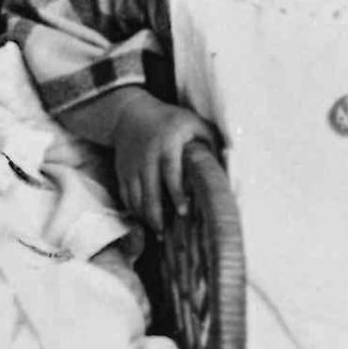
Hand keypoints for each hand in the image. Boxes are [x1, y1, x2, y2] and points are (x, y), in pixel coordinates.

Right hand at [111, 95, 216, 230]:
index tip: (184, 212)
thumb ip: (210, 140)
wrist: (129, 115)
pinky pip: (126, 196)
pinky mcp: (122, 173)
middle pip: (149, 191)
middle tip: (166, 233)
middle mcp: (147, 157)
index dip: (176, 194)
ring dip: (145, 216)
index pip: (171, 172)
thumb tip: (225, 164)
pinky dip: (134, 210)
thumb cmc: (169, 120)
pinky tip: (145, 220)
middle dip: (156, 214)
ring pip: (135, 197)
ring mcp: (132, 166)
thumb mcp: (192, 122)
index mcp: (167, 144)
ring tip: (158, 232)